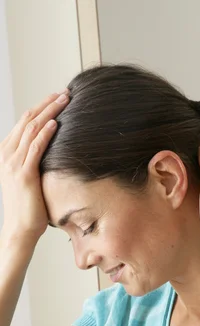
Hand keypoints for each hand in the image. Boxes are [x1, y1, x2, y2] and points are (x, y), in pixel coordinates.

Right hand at [0, 90, 69, 243]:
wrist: (20, 229)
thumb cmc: (29, 207)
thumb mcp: (29, 179)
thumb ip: (34, 163)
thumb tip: (53, 153)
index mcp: (7, 153)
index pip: (24, 123)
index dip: (40, 108)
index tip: (57, 99)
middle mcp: (7, 154)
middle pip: (27, 120)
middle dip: (46, 104)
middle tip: (64, 93)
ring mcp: (13, 163)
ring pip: (31, 130)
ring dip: (49, 113)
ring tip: (64, 101)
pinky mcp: (24, 174)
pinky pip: (35, 148)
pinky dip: (45, 134)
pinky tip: (56, 123)